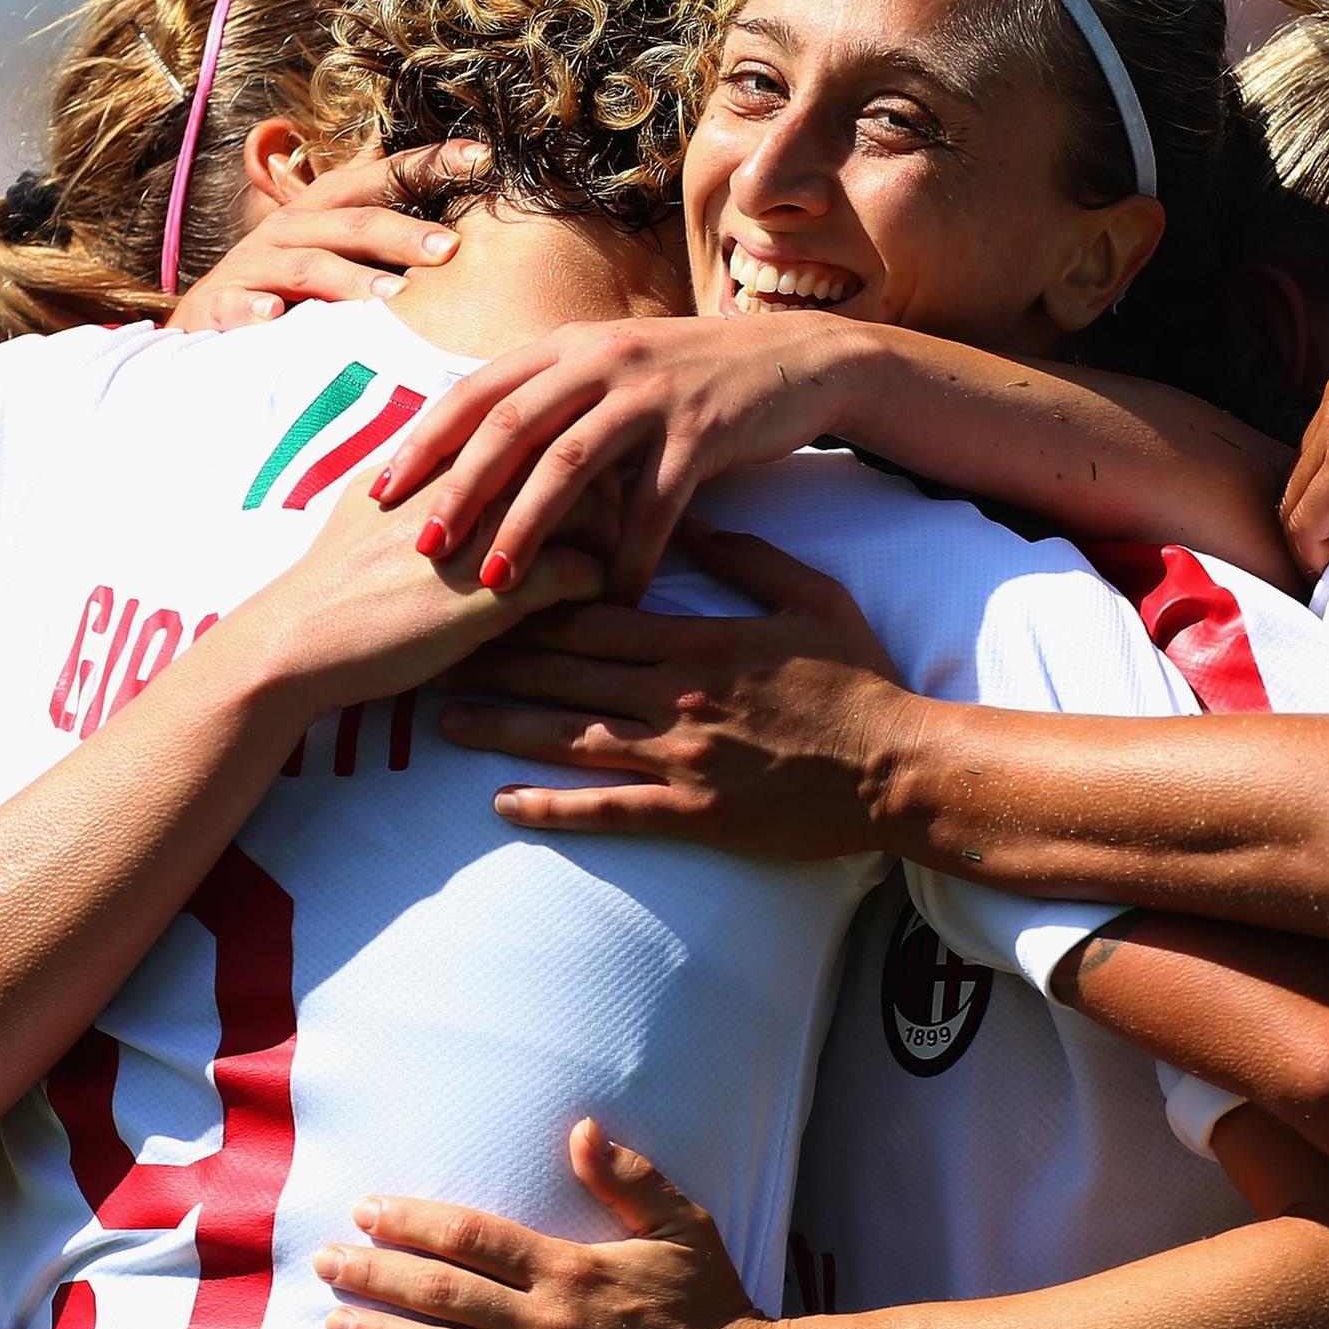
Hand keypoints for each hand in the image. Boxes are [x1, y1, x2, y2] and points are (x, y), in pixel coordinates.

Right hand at [169, 142, 487, 329]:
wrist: (205, 321)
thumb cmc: (288, 286)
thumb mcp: (335, 254)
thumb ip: (384, 240)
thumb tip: (463, 232)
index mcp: (323, 210)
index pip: (381, 178)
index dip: (428, 163)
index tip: (481, 156)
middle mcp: (290, 228)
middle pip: (353, 223)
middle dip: (403, 233)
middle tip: (450, 249)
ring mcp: (253, 264)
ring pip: (308, 266)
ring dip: (350, 279)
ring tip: (393, 298)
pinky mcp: (217, 302)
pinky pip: (237, 302)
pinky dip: (254, 308)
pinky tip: (274, 315)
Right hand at [229, 448, 609, 722]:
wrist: (298, 639)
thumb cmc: (334, 580)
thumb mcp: (372, 505)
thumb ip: (417, 473)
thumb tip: (438, 457)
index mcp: (445, 454)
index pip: (540, 423)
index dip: (571, 451)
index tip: (586, 486)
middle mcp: (472, 480)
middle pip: (580, 454)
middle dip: (610, 487)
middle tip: (616, 528)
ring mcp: (487, 531)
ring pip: (596, 508)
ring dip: (613, 539)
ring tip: (610, 566)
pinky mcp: (497, 591)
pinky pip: (584, 573)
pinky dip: (601, 588)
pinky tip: (595, 605)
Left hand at [321, 1120, 783, 1328]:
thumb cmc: (715, 1306)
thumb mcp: (682, 1225)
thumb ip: (628, 1178)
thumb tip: (579, 1129)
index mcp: (572, 1270)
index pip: (474, 1238)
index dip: (413, 1222)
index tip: (367, 1210)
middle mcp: (550, 1326)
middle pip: (443, 1294)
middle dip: (377, 1275)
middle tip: (326, 1264)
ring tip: (336, 1326)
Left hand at [369, 314, 882, 602]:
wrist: (799, 363)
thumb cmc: (694, 382)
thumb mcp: (615, 373)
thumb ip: (553, 403)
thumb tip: (475, 453)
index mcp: (569, 347)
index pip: (475, 392)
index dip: (422, 443)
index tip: (377, 495)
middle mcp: (601, 358)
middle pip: (509, 426)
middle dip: (458, 490)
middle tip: (420, 548)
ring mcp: (652, 391)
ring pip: (570, 463)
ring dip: (528, 527)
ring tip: (495, 583)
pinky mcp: (703, 429)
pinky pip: (656, 500)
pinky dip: (631, 552)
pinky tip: (614, 596)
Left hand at [436, 525, 917, 859]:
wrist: (899, 766)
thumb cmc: (859, 678)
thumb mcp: (810, 597)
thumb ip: (745, 556)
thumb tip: (689, 517)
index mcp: (699, 638)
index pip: (594, 612)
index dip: (529, 600)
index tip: (477, 584)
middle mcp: (676, 694)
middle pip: (564, 671)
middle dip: (492, 657)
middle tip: (428, 646)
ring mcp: (681, 756)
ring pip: (571, 737)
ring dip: (502, 728)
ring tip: (441, 719)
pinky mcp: (692, 811)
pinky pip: (609, 810)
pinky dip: (552, 808)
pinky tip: (500, 803)